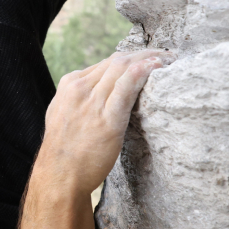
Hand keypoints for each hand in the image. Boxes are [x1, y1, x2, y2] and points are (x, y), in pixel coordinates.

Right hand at [38, 50, 173, 195]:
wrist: (60, 175)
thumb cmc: (64, 150)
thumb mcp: (62, 114)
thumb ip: (78, 100)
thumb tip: (96, 92)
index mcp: (69, 85)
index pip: (105, 63)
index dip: (130, 58)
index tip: (147, 58)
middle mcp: (80, 89)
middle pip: (117, 61)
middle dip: (143, 53)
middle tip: (164, 54)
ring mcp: (93, 102)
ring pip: (123, 68)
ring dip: (149, 58)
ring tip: (169, 58)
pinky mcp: (108, 119)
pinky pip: (127, 87)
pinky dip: (143, 72)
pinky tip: (157, 66)